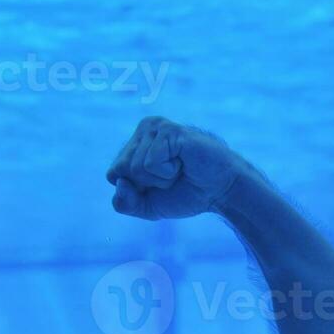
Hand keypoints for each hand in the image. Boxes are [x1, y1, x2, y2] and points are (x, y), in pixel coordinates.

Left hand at [105, 117, 255, 219]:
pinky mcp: (168, 130)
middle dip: (146, 184)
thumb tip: (119, 181)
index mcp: (135, 143)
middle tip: (171, 176)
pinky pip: (150, 163)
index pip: (113, 174)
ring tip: (179, 168)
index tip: (158, 185)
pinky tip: (183, 162)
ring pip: (134, 167)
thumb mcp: (146, 207)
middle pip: (120, 169)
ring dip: (160, 178)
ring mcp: (156, 127)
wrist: (220, 192)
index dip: (135, 190)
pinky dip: (167, 172)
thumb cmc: (185, 194)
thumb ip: (124, 203)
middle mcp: (144, 129)